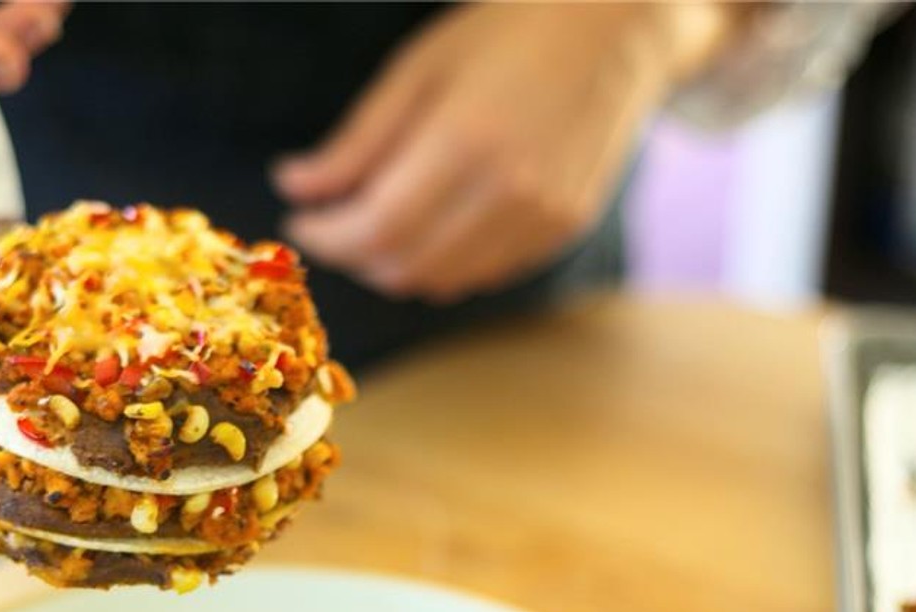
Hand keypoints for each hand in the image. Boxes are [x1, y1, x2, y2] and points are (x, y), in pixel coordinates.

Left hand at [273, 3, 734, 301]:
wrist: (621, 23)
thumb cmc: (511, 28)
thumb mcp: (419, 68)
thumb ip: (357, 141)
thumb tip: (294, 186)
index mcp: (467, 142)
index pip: (375, 230)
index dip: (327, 238)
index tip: (300, 223)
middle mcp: (512, 192)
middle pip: (404, 267)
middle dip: (355, 255)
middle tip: (333, 222)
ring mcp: (545, 217)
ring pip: (442, 281)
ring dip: (396, 264)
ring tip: (378, 220)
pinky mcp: (564, 229)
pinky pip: (482, 272)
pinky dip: (443, 261)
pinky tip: (433, 220)